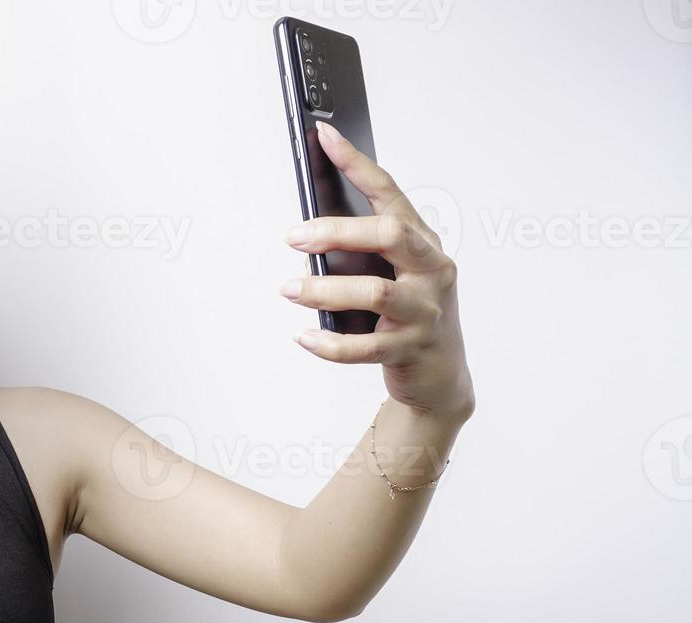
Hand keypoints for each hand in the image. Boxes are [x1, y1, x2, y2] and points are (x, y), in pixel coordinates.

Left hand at [280, 120, 474, 421]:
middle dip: (337, 231)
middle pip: (389, 235)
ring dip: (324, 290)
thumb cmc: (409, 316)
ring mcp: (426, 310)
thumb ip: (364, 254)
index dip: (357, 164)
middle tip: (294, 237)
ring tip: (289, 290)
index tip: (325, 137)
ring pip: (375, 292)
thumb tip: (308, 238)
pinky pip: (366, 347)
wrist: (442, 376)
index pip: (389, 193)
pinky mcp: (413, 348)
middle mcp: (431, 270)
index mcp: (424, 243)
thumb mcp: (396, 275)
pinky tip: (304, 337)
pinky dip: (329, 344)